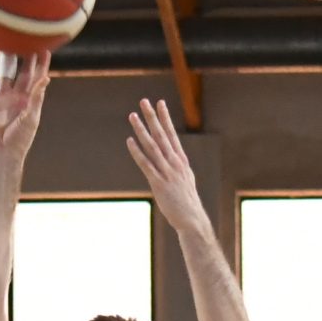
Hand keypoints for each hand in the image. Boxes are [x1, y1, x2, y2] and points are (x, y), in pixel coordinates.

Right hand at [0, 51, 51, 164]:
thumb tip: (46, 77)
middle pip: (22, 73)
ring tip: (6, 44)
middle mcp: (17, 98)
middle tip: (27, 40)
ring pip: (4, 75)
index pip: (37, 79)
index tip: (45, 49)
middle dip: (26, 58)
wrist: (1, 154)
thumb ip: (36, 96)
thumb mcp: (30, 116)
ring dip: (5, 61)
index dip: (41, 65)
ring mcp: (2, 99)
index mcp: (30, 101)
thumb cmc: (19, 139)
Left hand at [126, 96, 211, 233]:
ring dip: (141, 130)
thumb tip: (174, 159)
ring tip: (132, 116)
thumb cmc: (187, 202)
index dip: (165, 118)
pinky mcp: (159, 183)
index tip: (160, 103)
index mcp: (181, 160)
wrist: (192, 219)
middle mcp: (175, 163)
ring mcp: (167, 172)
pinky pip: (146, 164)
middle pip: (161, 135)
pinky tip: (129, 141)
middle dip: (152, 117)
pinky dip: (137, 152)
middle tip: (144, 101)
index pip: (172, 134)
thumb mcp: (185, 180)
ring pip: (152, 146)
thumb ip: (178, 167)